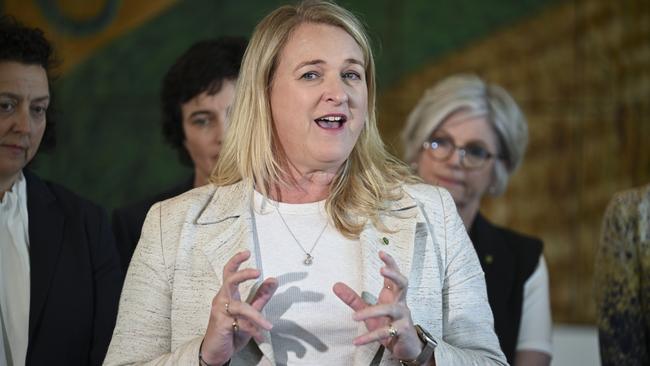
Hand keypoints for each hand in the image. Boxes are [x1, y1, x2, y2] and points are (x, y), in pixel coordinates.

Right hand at [200, 250, 277, 364]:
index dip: (236, 261)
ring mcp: (220, 312)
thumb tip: (274, 279)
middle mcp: (222, 300)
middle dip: (243, 274)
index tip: (247, 252)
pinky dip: (252, 329)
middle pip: (229, 280)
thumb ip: (261, 297)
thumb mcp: (250, 313)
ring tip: (268, 325)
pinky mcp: (221, 324)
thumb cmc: (231, 331)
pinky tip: (259, 335)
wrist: (216, 352)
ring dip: (256, 315)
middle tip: (258, 272)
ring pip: (240, 306)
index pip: (229, 273)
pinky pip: (240, 323)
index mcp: (228, 295)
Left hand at [333, 251, 422, 360]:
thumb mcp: (369, 311)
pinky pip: (385, 332)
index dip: (390, 263)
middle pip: (403, 284)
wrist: (406, 347)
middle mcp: (400, 303)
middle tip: (382, 269)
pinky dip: (369, 337)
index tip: (381, 252)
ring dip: (371, 312)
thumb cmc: (389, 324)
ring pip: (389, 309)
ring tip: (354, 318)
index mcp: (393, 295)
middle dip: (394, 275)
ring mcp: (402, 317)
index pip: (394, 275)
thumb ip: (353, 299)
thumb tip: (336, 285)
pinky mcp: (402, 332)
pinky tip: (357, 341)